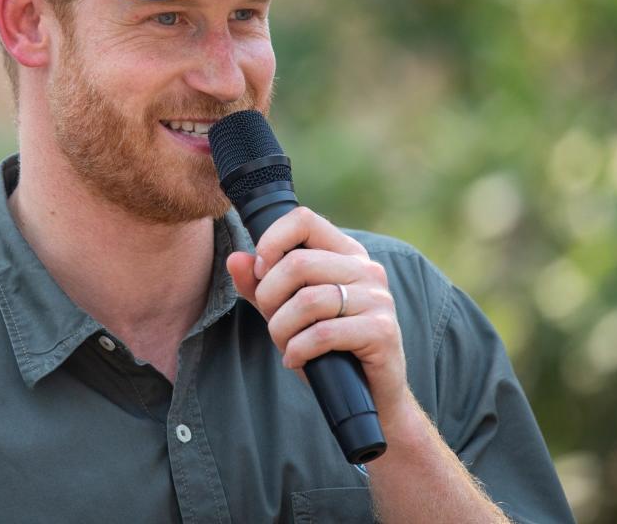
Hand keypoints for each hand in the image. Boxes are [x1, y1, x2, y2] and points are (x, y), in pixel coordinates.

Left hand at [226, 207, 411, 421]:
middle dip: (270, 297)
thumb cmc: (328, 349)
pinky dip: (298, 349)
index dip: (272, 241)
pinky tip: (295, 359)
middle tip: (272, 322)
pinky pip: (323, 333)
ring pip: (307, 300)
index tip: (261, 272)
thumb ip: (262, 286)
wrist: (370, 396)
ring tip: (285, 344)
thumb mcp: (289, 313)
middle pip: (298, 263)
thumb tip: (235, 259)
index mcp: (346, 254)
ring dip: (282, 329)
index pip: (303, 220)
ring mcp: (377, 298)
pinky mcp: (381, 330)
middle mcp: (366, 269)